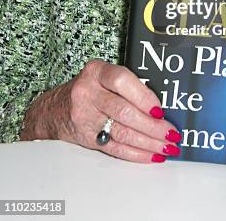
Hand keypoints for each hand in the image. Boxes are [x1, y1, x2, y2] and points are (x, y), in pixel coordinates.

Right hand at [20, 59, 180, 162]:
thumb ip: (128, 85)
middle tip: (171, 134)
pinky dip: (136, 153)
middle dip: (152, 126)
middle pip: (124, 111)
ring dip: (148, 142)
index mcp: (96, 71)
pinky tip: (151, 154)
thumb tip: (163, 106)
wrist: (55, 109)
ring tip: (166, 146)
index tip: (160, 110)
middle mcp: (87, 92)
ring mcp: (85, 117)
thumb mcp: (103, 77)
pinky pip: (115, 148)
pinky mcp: (86, 138)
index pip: (122, 81)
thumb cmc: (90, 89)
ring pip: (122, 132)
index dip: (143, 96)